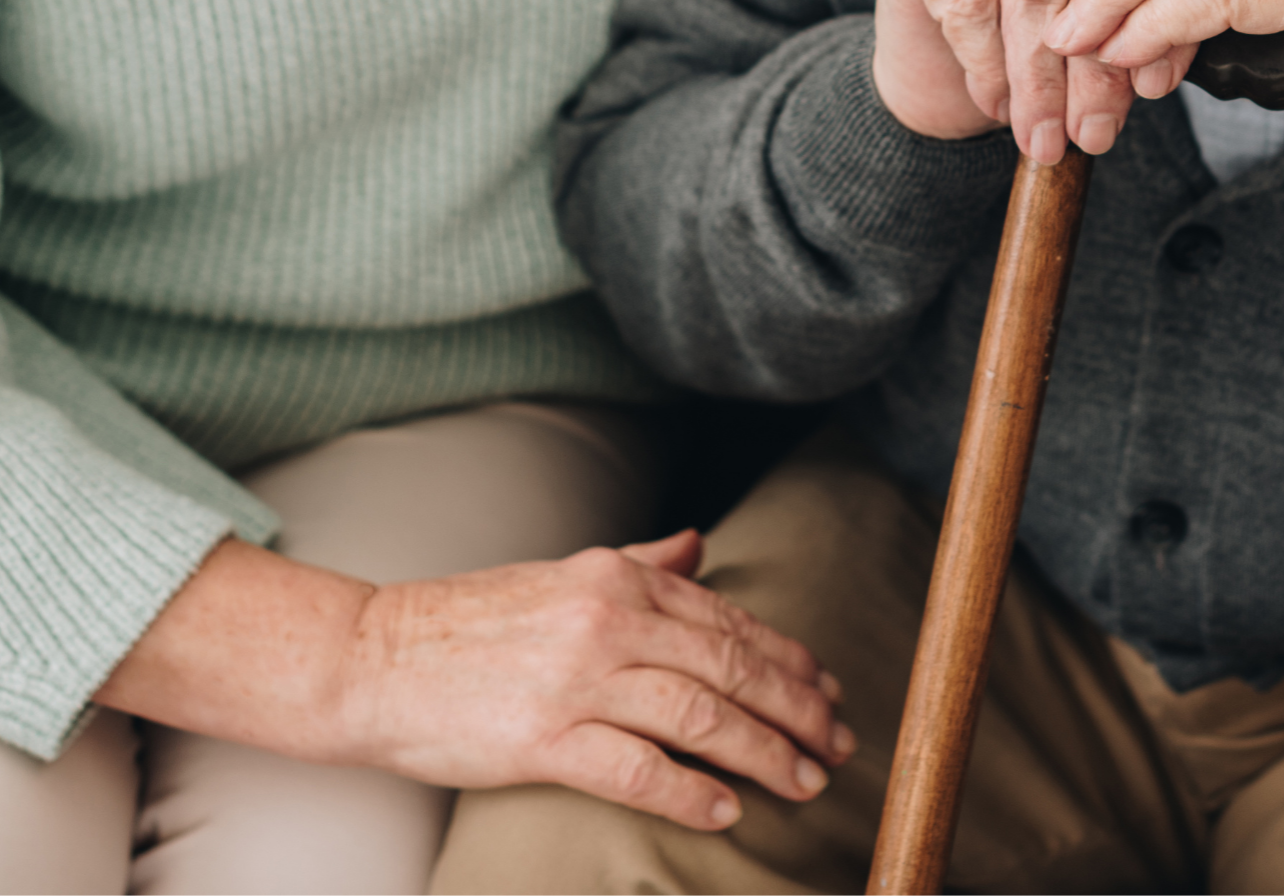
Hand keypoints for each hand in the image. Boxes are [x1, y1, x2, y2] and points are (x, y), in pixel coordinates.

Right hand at [98, 533, 852, 831]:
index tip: (828, 688)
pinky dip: (689, 790)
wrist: (374, 657)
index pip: (727, 619)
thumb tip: (699, 546)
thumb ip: (639, 563)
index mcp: (616, 578)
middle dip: (796, 707)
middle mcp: (607, 620)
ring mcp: (577, 680)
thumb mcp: (563, 573)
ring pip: (700, 715)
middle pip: (730, 665)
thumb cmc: (470, 620)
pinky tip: (726, 809)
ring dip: (763, 751)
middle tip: (837, 743)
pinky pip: (637, 769)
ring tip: (802, 781)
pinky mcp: (543, 739)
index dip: (788, 658)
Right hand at [872, 0, 1136, 162]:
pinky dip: (987, 66)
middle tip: (1093, 133)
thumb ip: (1127, 30)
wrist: (929, 67)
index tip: (1151, 90)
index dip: (1150, 21)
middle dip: (1094, 66)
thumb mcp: (1089, 36)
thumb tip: (1155, 73)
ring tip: (1044, 136)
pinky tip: (994, 103)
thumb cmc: (1021, 50)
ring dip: (1040, 80)